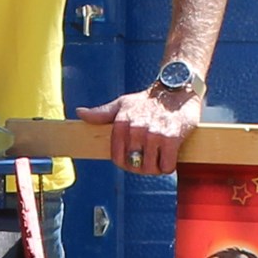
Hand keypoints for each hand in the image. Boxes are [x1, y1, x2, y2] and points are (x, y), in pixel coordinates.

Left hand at [77, 83, 200, 176]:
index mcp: (121, 123)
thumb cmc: (148, 100)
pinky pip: (166, 166)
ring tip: (160, 158)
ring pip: (150, 168)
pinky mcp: (171, 139)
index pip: (117, 158)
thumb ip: (101, 113)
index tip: (133, 160)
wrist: (177, 90)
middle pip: (134, 165)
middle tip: (149, 160)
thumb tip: (80, 113)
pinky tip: (169, 157)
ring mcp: (153, 135)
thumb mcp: (122, 103)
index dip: (125, 163)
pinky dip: (168, 166)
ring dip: (156, 168)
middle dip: (141, 167)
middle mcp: (135, 130)